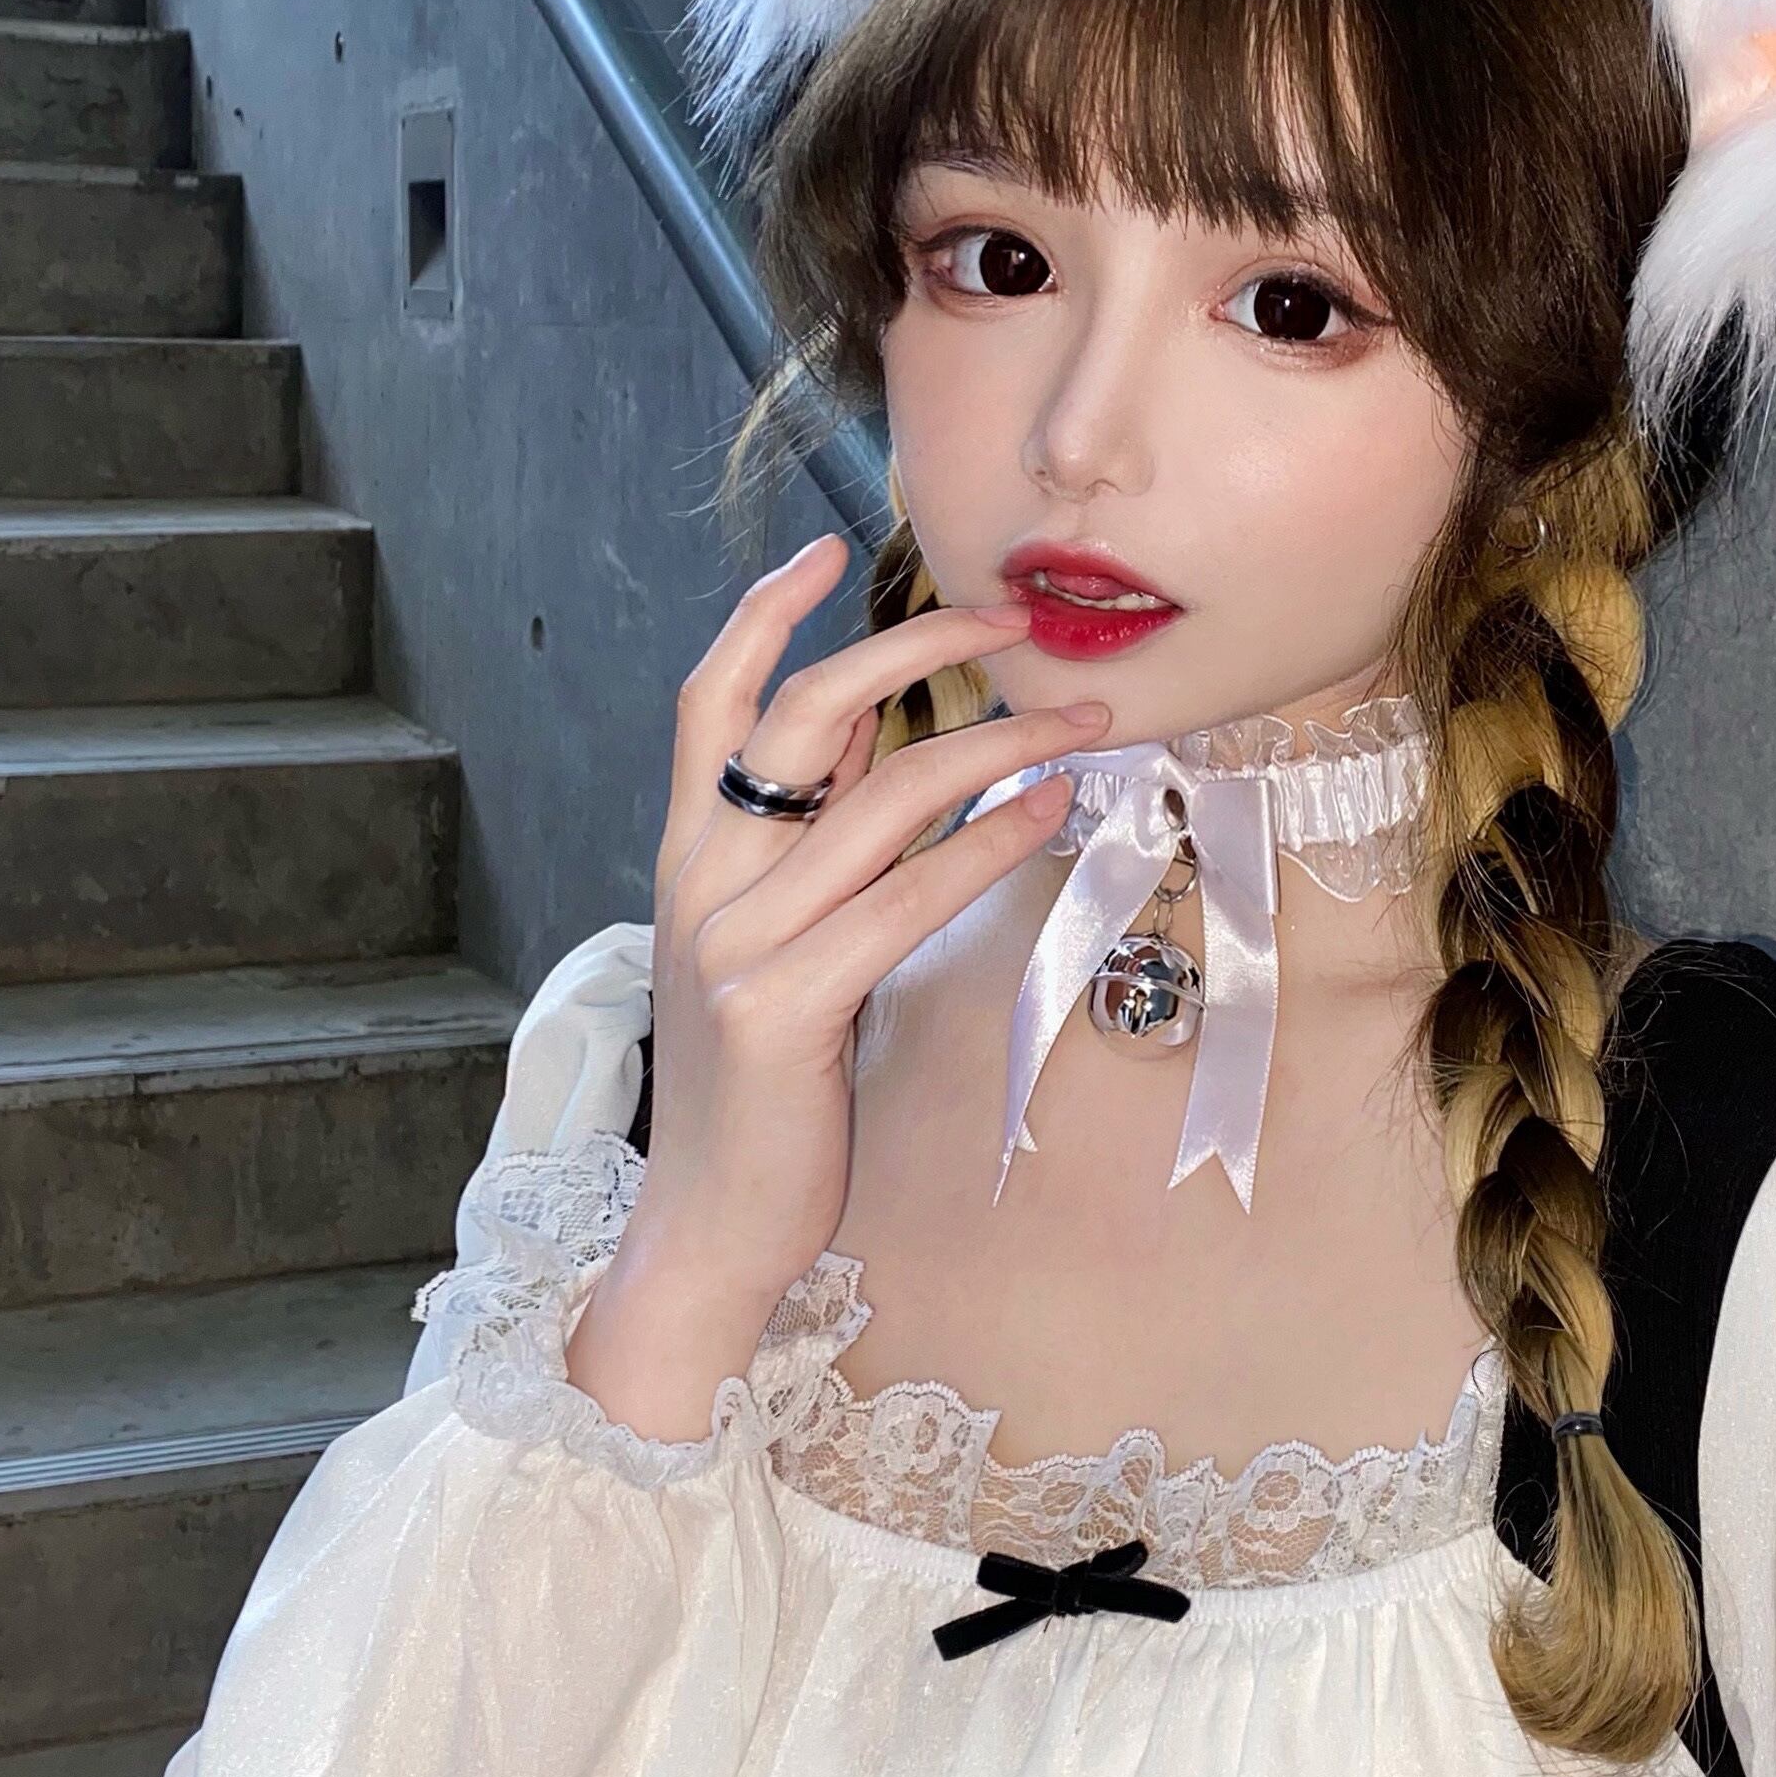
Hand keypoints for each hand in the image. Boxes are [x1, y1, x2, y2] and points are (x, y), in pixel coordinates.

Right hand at [565, 533, 1104, 1438]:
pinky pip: (909, 894)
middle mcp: (703, 880)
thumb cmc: (758, 1088)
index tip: (828, 550)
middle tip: (1015, 623)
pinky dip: (991, 840)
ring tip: (1086, 727)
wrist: (708, 1226)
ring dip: (1002, 743)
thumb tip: (877, 735)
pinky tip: (1048, 814)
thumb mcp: (768, 941)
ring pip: (886, 797)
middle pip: (806, 712)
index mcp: (689, 856)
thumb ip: (809, 843)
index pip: (709, 702)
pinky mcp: (787, 1006)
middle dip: (920, 647)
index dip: (761, 614)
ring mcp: (739, 940)